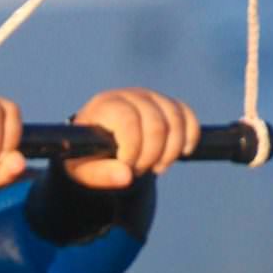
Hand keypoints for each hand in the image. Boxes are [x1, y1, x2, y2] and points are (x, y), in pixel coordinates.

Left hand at [63, 88, 199, 189]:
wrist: (98, 142)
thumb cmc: (87, 155)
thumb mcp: (83, 169)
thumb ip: (99, 174)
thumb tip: (126, 177)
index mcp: (105, 106)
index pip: (130, 122)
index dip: (133, 151)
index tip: (126, 167)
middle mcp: (130, 95)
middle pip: (156, 125)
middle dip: (151, 156)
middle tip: (139, 170)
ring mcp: (151, 97)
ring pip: (176, 121)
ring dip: (170, 152)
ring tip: (155, 167)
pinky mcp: (167, 104)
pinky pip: (188, 116)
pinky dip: (189, 138)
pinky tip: (181, 153)